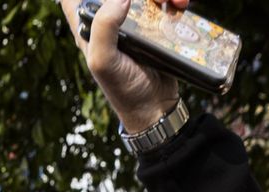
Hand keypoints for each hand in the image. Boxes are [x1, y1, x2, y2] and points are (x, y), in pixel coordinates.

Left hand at [58, 0, 183, 131]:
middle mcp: (109, 18)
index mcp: (88, 26)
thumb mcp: (103, 61)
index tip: (121, 5)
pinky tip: (180, 5)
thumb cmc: (124, 88)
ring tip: (177, 2)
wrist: (156, 105)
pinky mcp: (155, 21)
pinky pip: (162, 1)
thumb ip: (103, 27)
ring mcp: (133, 18)